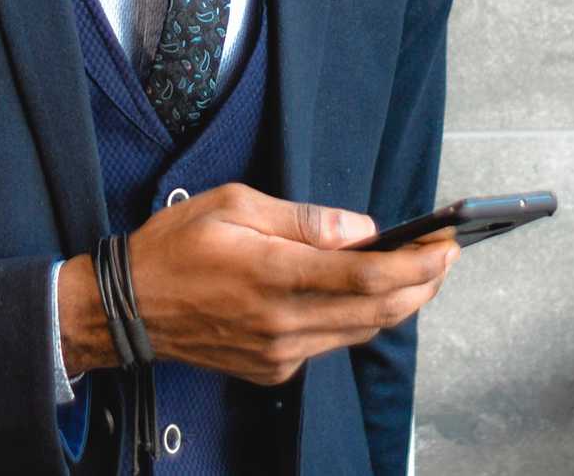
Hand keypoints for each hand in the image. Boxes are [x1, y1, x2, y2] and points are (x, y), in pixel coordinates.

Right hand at [59, 183, 458, 384]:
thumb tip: (362, 228)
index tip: (446, 244)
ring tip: (417, 270)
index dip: (417, 263)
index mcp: (273, 275)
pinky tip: (362, 292)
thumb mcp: (234, 205)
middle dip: (422, 283)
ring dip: (396, 302)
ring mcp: (280, 352)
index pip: (368, 275)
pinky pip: (331, 342)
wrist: (126, 310)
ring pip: (360, 330)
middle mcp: (283, 322)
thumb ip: (303, 220)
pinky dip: (357, 317)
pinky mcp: (273, 368)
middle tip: (445, 255)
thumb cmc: (175, 245)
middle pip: (378, 309)